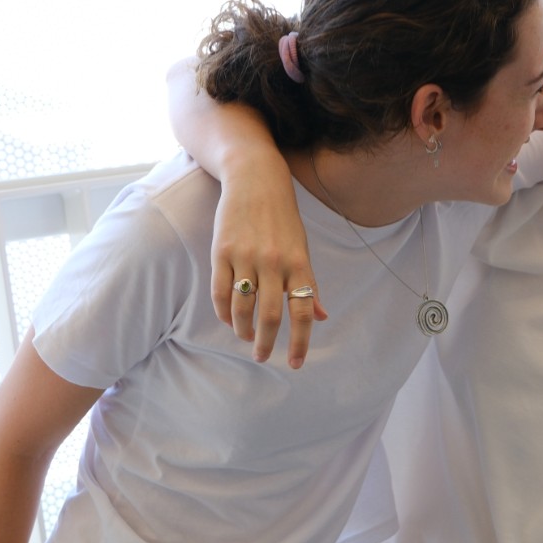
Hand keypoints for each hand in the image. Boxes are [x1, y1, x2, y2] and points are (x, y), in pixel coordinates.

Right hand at [209, 151, 326, 368]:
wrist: (256, 179)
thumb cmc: (283, 218)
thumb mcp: (303, 248)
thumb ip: (310, 284)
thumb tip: (321, 316)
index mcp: (299, 263)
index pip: (303, 311)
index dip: (300, 341)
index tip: (295, 363)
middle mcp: (274, 262)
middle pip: (270, 315)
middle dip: (265, 343)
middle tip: (262, 357)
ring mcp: (246, 256)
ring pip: (242, 308)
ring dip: (243, 330)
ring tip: (245, 338)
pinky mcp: (222, 251)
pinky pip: (220, 292)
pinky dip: (224, 313)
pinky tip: (229, 320)